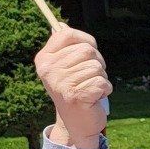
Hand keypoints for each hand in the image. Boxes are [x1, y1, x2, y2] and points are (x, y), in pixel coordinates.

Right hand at [34, 25, 111, 148]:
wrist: (77, 123)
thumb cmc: (75, 90)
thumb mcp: (65, 67)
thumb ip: (65, 47)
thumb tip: (61, 25)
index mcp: (44, 59)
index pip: (67, 34)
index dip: (86, 40)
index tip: (89, 51)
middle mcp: (49, 70)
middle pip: (87, 50)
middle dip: (97, 63)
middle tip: (90, 77)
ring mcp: (61, 83)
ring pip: (97, 67)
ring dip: (101, 78)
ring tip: (90, 88)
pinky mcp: (76, 96)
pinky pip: (102, 82)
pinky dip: (105, 89)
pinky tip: (95, 97)